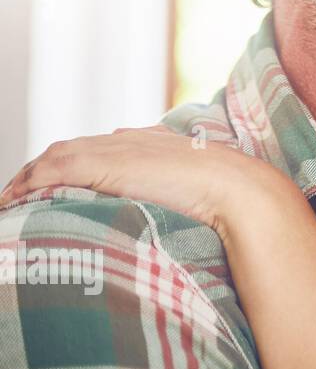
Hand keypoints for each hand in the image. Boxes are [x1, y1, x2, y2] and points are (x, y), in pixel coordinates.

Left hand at [0, 126, 294, 240]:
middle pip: (66, 151)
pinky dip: (28, 185)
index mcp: (149, 143)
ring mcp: (115, 149)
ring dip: (25, 181)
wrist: (239, 191)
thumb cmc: (230, 200)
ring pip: (52, 158)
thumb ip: (180, 197)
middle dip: (37, 174)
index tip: (48, 193)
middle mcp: (127, 140)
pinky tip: (14, 202)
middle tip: (14, 201)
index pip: (92, 151)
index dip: (65, 170)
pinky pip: (51, 170)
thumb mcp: (199, 194)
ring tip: (8, 206)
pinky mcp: (103, 163)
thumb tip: (178, 228)